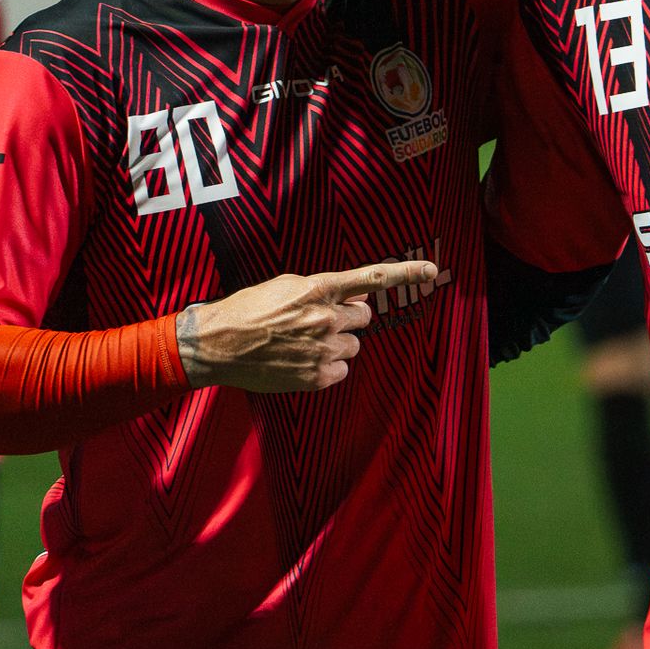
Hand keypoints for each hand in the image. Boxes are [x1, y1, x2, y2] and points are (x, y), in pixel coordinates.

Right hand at [177, 260, 438, 391]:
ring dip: (336, 343)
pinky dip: (328, 367)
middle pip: (363, 317)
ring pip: (353, 345)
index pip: (371, 279)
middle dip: (347, 318)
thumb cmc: (248, 310)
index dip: (405, 274)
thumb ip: (324, 289)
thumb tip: (354, 296)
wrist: (217, 345)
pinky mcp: (317, 377)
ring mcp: (323, 349)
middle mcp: (326, 318)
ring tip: (302, 343)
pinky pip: (341, 370)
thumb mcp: (286, 286)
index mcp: (318, 289)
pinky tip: (301, 361)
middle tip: (317, 322)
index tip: (432, 272)